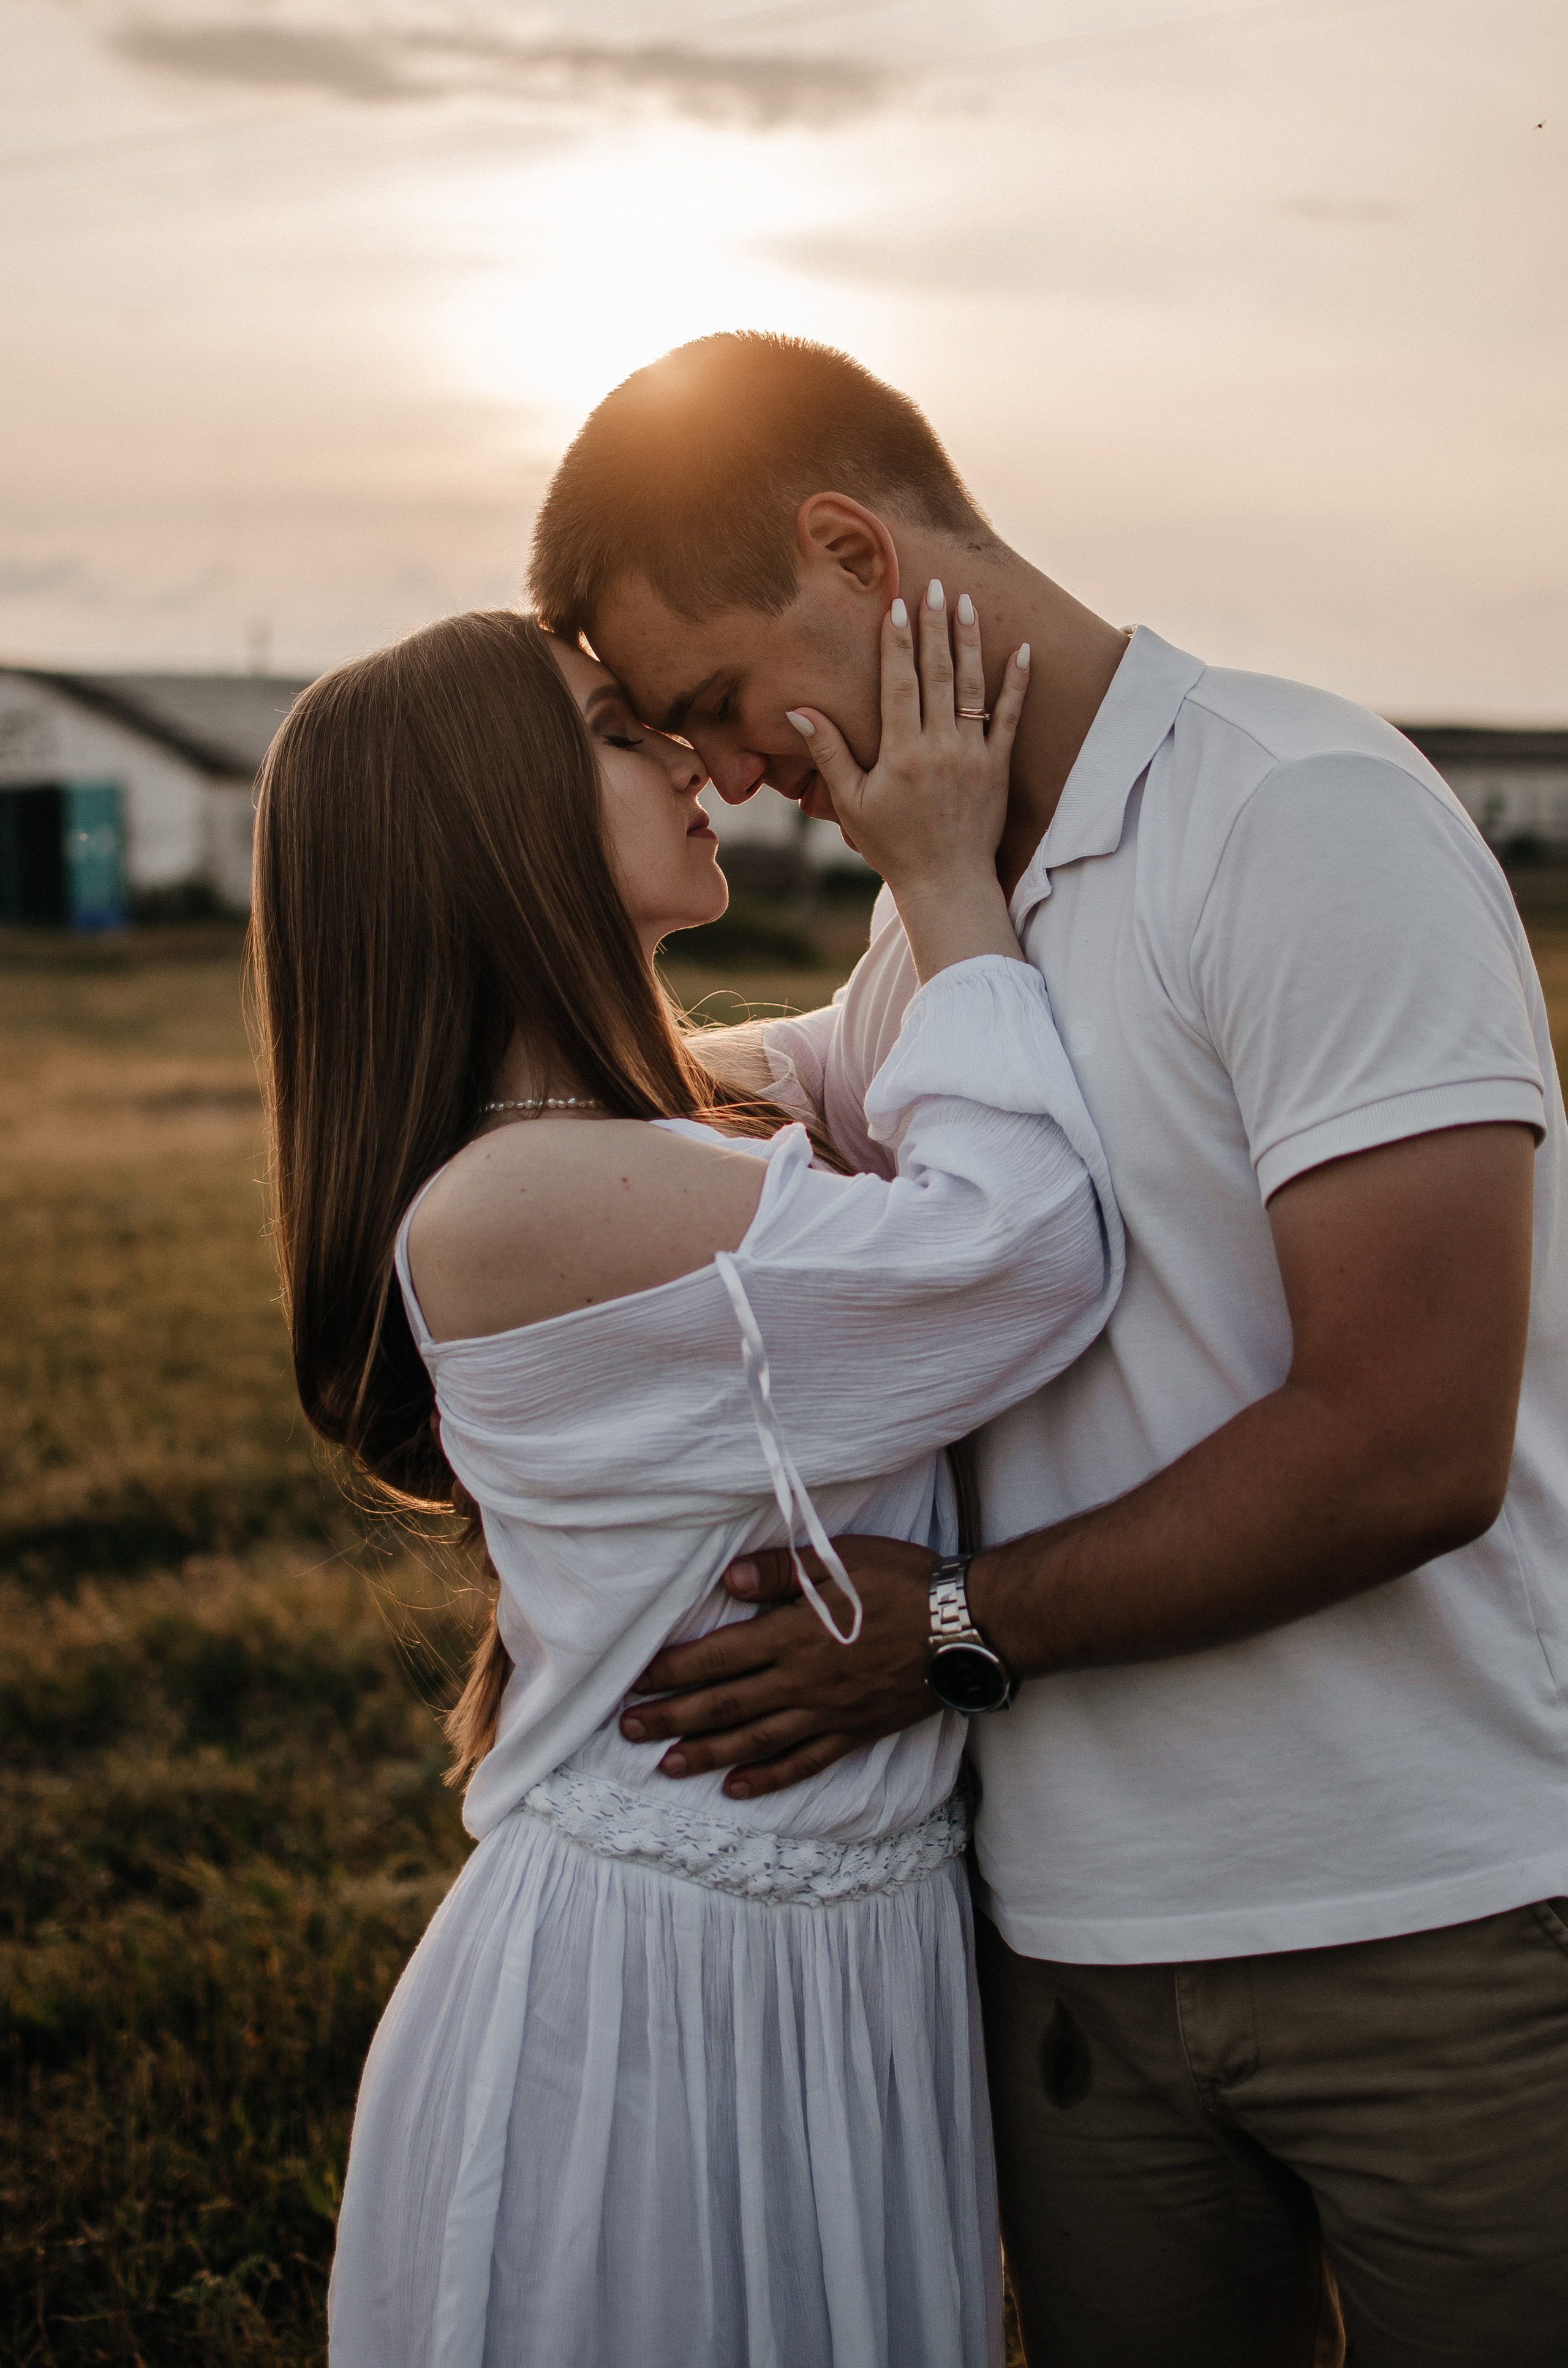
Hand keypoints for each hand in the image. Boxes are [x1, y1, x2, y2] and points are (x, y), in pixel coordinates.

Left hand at [620, 1535, 939, 1798]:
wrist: (964, 1626)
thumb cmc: (903, 1582)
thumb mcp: (841, 1560)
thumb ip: (782, 1571)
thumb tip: (729, 1581)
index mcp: (792, 1635)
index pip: (716, 1657)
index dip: (672, 1670)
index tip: (635, 1681)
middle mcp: (801, 1681)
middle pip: (723, 1704)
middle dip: (671, 1717)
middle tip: (628, 1730)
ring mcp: (827, 1713)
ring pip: (754, 1741)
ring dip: (707, 1754)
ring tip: (667, 1765)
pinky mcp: (853, 1733)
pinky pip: (803, 1762)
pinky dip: (768, 1779)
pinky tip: (738, 1790)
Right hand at [784, 585, 1029, 975]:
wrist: (945, 883)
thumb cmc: (892, 845)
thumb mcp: (851, 803)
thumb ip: (829, 753)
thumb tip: (798, 712)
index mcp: (901, 753)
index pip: (899, 683)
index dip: (897, 641)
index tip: (897, 604)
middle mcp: (939, 747)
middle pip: (937, 674)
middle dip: (934, 627)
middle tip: (935, 586)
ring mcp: (973, 756)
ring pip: (973, 687)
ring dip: (970, 642)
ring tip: (968, 603)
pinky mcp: (998, 768)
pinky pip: (1010, 718)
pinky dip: (1017, 684)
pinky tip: (1024, 650)